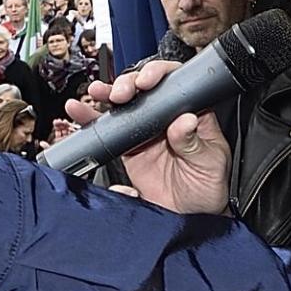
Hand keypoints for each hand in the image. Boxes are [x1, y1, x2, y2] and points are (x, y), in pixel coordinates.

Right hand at [61, 61, 228, 214]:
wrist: (190, 216)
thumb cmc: (208, 188)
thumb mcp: (210, 164)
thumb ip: (194, 142)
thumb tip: (185, 121)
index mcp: (193, 114)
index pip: (176, 83)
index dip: (159, 74)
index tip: (147, 81)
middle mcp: (168, 118)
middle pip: (145, 88)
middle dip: (129, 83)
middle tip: (122, 92)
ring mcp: (147, 131)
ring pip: (125, 103)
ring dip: (108, 94)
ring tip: (98, 92)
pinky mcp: (129, 147)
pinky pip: (109, 129)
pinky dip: (92, 119)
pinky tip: (80, 111)